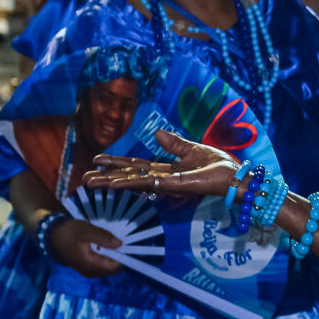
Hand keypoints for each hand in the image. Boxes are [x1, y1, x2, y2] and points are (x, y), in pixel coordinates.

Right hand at [47, 218, 122, 276]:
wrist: (52, 236)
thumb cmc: (68, 232)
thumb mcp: (87, 231)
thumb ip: (104, 237)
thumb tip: (120, 244)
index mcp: (90, 265)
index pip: (115, 267)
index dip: (124, 256)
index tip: (126, 243)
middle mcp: (90, 271)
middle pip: (113, 267)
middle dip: (119, 254)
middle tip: (119, 239)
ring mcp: (89, 270)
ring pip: (108, 265)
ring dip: (112, 253)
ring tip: (110, 239)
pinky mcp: (87, 266)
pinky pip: (102, 262)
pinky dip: (106, 254)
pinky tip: (103, 243)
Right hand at [83, 130, 239, 198]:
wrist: (235, 176)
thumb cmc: (219, 165)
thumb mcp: (193, 149)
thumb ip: (174, 143)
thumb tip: (156, 132)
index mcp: (166, 169)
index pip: (136, 166)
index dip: (117, 163)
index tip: (97, 160)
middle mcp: (162, 178)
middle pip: (129, 176)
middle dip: (106, 177)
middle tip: (84, 179)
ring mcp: (166, 184)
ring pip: (133, 182)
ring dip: (111, 182)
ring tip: (91, 182)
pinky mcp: (174, 186)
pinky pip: (148, 183)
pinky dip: (130, 183)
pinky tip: (114, 183)